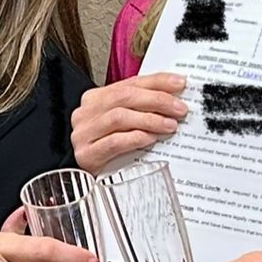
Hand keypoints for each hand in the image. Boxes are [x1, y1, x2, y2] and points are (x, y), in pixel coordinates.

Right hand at [70, 74, 188, 174]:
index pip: (130, 83)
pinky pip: (113, 142)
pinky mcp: (86, 154)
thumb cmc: (107, 149)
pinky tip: (150, 139)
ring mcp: (84, 133)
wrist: (82, 179)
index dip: (157, 82)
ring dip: (149, 120)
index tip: (179, 84)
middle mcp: (86, 113)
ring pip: (119, 117)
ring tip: (169, 125)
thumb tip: (173, 100)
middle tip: (179, 109)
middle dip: (157, 100)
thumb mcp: (122, 124)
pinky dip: (135, 138)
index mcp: (95, 99)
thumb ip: (140, 109)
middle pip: (125, 97)